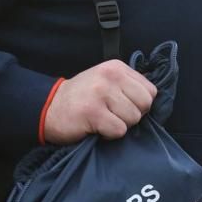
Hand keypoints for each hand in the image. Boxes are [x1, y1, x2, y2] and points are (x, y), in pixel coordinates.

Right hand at [42, 60, 156, 143]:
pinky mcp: (93, 112)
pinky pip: (119, 130)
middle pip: (145, 104)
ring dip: (119, 125)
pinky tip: (96, 127)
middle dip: (132, 116)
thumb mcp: (105, 81)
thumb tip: (152, 103)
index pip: (150, 90)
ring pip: (133, 118)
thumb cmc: (81, 98)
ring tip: (102, 120)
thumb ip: (127, 86)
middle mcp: (110, 76)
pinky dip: (109, 135)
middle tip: (113, 115)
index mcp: (116, 67)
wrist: (48, 107)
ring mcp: (101, 93)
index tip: (123, 107)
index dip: (140, 104)